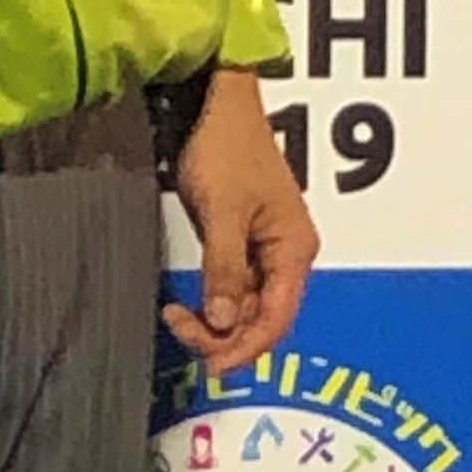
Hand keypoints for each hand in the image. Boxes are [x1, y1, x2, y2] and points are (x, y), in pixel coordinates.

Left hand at [163, 67, 318, 376]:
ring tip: (176, 315)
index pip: (277, 319)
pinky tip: (186, 304)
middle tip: (180, 330)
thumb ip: (224, 269)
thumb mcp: (222, 211)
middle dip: (224, 336)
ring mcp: (265, 251)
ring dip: (214, 322)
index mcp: (295, 249)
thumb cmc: (226, 147)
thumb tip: (223, 322)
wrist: (215, 104)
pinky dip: (211, 303)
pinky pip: (233, 289)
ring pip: (245, 308)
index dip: (246, 348)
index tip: (212, 367)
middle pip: (263, 319)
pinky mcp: (243, 243)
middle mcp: (287, 255)